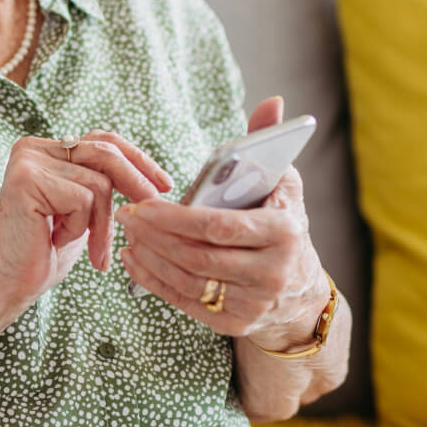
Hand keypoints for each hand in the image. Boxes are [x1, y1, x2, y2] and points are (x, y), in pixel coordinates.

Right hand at [0, 131, 171, 322]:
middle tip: (157, 205)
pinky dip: (81, 228)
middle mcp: (32, 148)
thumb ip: (101, 186)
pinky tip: (55, 240)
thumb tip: (150, 176)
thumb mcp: (80, 214)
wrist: (3, 287)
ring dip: (102, 223)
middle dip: (137, 182)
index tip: (165, 183)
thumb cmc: (41, 256)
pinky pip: (83, 198)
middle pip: (105, 152)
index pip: (101, 140)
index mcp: (43, 150)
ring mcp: (28, 161)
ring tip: (88, 249)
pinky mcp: (28, 179)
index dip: (137, 159)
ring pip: (99, 182)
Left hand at [117, 98, 326, 346]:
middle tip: (126, 216)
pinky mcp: (235, 324)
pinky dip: (154, 282)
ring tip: (128, 235)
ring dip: (150, 258)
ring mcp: (255, 304)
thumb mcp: (283, 183)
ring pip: (188, 280)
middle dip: (155, 236)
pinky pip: (186, 302)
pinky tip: (135, 261)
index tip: (142, 205)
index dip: (174, 218)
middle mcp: (273, 273)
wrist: (300, 291)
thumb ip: (269, 142)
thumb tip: (273, 102)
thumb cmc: (282, 222)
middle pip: (198, 256)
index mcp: (284, 232)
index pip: (219, 226)